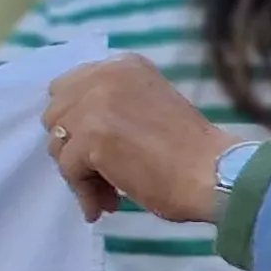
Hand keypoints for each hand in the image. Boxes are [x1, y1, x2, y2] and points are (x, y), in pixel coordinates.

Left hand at [44, 56, 240, 223]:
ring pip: (58, 144)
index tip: (94, 148)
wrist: (214, 172)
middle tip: (100, 175)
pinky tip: (103, 205)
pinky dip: (84, 192)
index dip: (75, 122)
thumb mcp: (145, 107)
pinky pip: (68, 170)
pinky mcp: (90, 137)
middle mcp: (104, 76)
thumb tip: (65, 135)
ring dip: (79, 173)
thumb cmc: (190, 149)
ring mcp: (95, 105)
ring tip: (106, 195)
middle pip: (55, 115)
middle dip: (72, 147)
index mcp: (122, 65)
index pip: (67, 89)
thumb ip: (110, 108)